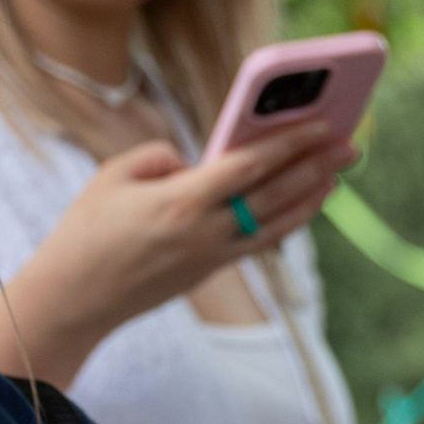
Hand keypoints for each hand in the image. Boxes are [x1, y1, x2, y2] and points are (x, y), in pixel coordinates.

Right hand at [0, 121, 354, 386]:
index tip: (321, 123)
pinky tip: (302, 206)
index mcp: (181, 201)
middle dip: (316, 167)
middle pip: (275, 195)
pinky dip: (287, 222)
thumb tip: (196, 163)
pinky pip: (259, 242)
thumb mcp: (112, 176)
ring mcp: (210, 257)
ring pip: (276, 224)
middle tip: (350, 143)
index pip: (251, 166)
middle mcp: (205, 232)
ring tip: (337, 173)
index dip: (291, 143)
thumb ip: (161, 157)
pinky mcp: (207, 272)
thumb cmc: (85, 232)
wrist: (72, 300)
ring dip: (311, 197)